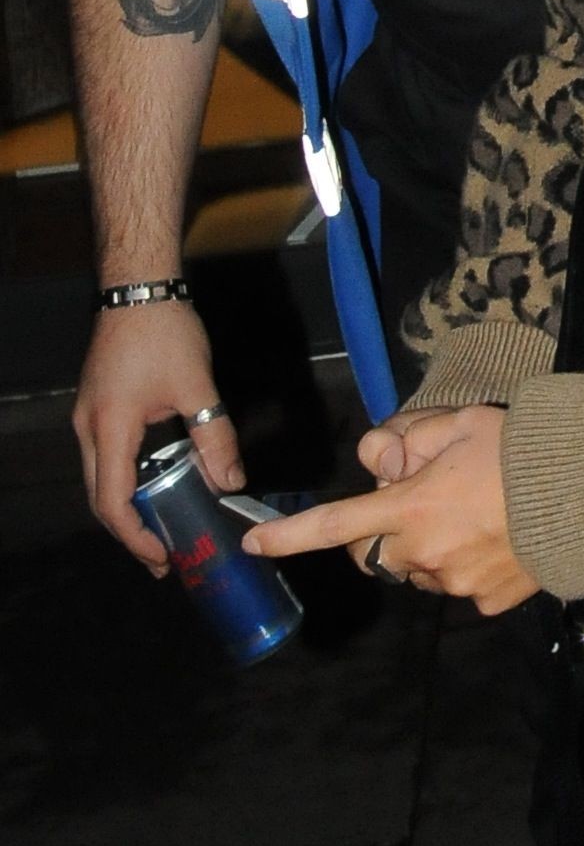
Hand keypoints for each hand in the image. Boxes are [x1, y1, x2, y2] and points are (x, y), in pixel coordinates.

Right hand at [73, 301, 240, 569]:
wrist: (138, 288)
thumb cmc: (164, 333)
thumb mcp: (197, 386)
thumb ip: (214, 436)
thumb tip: (232, 483)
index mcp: (109, 430)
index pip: (113, 503)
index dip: (137, 537)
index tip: (163, 557)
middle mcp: (89, 431)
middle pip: (101, 499)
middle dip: (131, 533)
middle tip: (165, 556)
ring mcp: (89, 419)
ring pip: (103, 479)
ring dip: (129, 508)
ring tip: (163, 528)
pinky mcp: (98, 407)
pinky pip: (109, 457)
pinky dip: (130, 480)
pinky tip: (159, 485)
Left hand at [245, 405, 539, 615]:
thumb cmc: (524, 448)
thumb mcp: (462, 421)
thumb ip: (409, 437)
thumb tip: (379, 461)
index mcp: (412, 509)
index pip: (335, 523)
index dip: (288, 535)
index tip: (252, 543)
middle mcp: (424, 554)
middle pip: (375, 553)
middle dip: (383, 531)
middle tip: (423, 500)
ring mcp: (455, 584)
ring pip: (417, 571)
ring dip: (426, 549)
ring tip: (474, 516)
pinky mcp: (487, 601)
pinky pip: (459, 588)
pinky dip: (467, 566)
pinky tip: (499, 540)